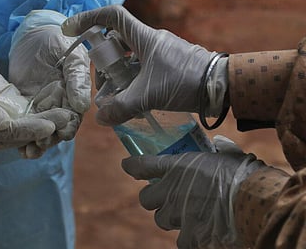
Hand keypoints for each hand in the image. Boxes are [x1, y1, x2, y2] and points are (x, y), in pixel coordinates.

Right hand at [0, 48, 77, 157]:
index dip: (28, 130)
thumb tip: (0, 123)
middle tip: (66, 119)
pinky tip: (61, 108)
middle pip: (22, 134)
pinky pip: (30, 116)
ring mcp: (2, 121)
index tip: (48, 125)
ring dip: (48, 123)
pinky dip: (45, 115)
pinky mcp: (11, 110)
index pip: (7, 134)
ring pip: (29, 128)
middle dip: (45, 128)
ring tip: (68, 116)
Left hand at [9, 10, 90, 153]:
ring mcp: (42, 105)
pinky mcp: (25, 105)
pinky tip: (16, 145)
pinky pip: (25, 123)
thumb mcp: (71, 55)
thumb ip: (77, 78)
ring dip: (35, 141)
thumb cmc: (57, 40)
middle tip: (40, 144)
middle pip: (57, 127)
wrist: (33, 33)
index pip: (74, 115)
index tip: (63, 132)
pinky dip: (21, 134)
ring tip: (28, 150)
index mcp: (74, 94)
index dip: (69, 126)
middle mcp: (60, 103)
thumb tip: (83, 106)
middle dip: (50, 138)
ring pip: (40, 129)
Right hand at [62, 5, 216, 125]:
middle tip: (103, 85)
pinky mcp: (170, 63)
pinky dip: (135, 81)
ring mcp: (162, 51)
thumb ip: (121, 108)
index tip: (71, 30)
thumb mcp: (148, 96)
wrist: (222, 86)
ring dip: (121, 76)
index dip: (88, 19)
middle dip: (105, 63)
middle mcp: (151, 40)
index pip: (111, 16)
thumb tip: (101, 119)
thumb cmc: (184, 82)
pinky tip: (137, 102)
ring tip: (120, 99)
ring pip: (131, 58)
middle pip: (117, 42)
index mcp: (143, 37)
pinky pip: (144, 67)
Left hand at [121, 136, 268, 248]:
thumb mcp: (229, 154)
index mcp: (178, 168)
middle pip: (146, 200)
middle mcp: (172, 192)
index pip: (143, 165)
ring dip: (173, 219)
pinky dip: (192, 238)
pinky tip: (204, 233)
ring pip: (162, 220)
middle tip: (168, 198)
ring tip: (190, 216)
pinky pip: (184, 241)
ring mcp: (179, 215)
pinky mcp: (191, 236)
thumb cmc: (244, 174)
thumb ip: (219, 150)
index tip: (128, 165)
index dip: (132, 166)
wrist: (255, 201)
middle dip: (155, 199)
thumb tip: (220, 144)